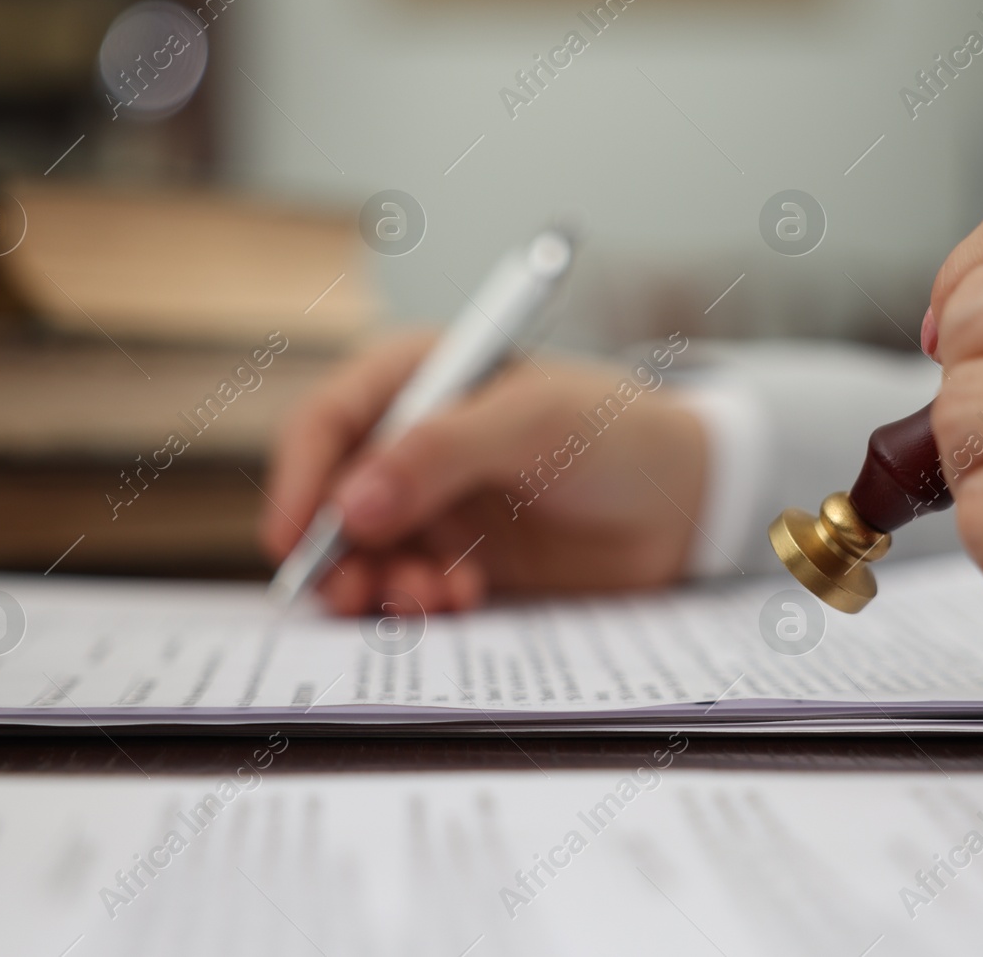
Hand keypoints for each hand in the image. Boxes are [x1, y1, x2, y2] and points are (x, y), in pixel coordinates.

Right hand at [261, 331, 705, 615]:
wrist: (686, 502)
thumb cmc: (618, 431)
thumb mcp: (534, 422)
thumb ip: (440, 452)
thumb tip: (349, 506)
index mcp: (417, 378)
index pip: (328, 420)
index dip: (300, 478)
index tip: (296, 539)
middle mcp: (410, 442)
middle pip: (332, 499)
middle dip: (339, 551)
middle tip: (363, 593)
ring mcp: (431, 504)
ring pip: (364, 554)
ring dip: (383, 583)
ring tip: (434, 599)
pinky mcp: (456, 558)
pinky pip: (407, 588)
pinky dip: (419, 603)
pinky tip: (461, 603)